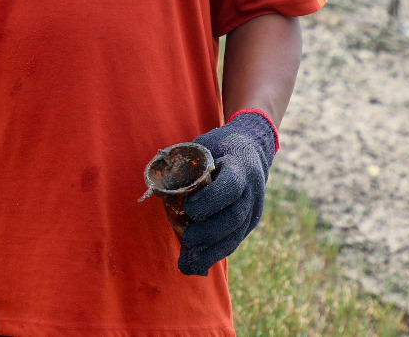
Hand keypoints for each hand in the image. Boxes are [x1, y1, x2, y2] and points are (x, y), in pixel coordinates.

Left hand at [176, 110, 277, 275]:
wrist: (252, 151)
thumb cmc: (220, 147)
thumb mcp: (205, 144)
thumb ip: (186, 163)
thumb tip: (154, 185)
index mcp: (240, 164)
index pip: (231, 186)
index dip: (210, 200)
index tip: (189, 208)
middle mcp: (252, 189)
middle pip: (235, 216)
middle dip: (209, 232)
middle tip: (187, 239)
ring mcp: (254, 208)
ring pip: (236, 235)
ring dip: (212, 252)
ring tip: (189, 263)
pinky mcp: (250, 223)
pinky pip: (234, 241)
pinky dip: (214, 254)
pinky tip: (196, 264)